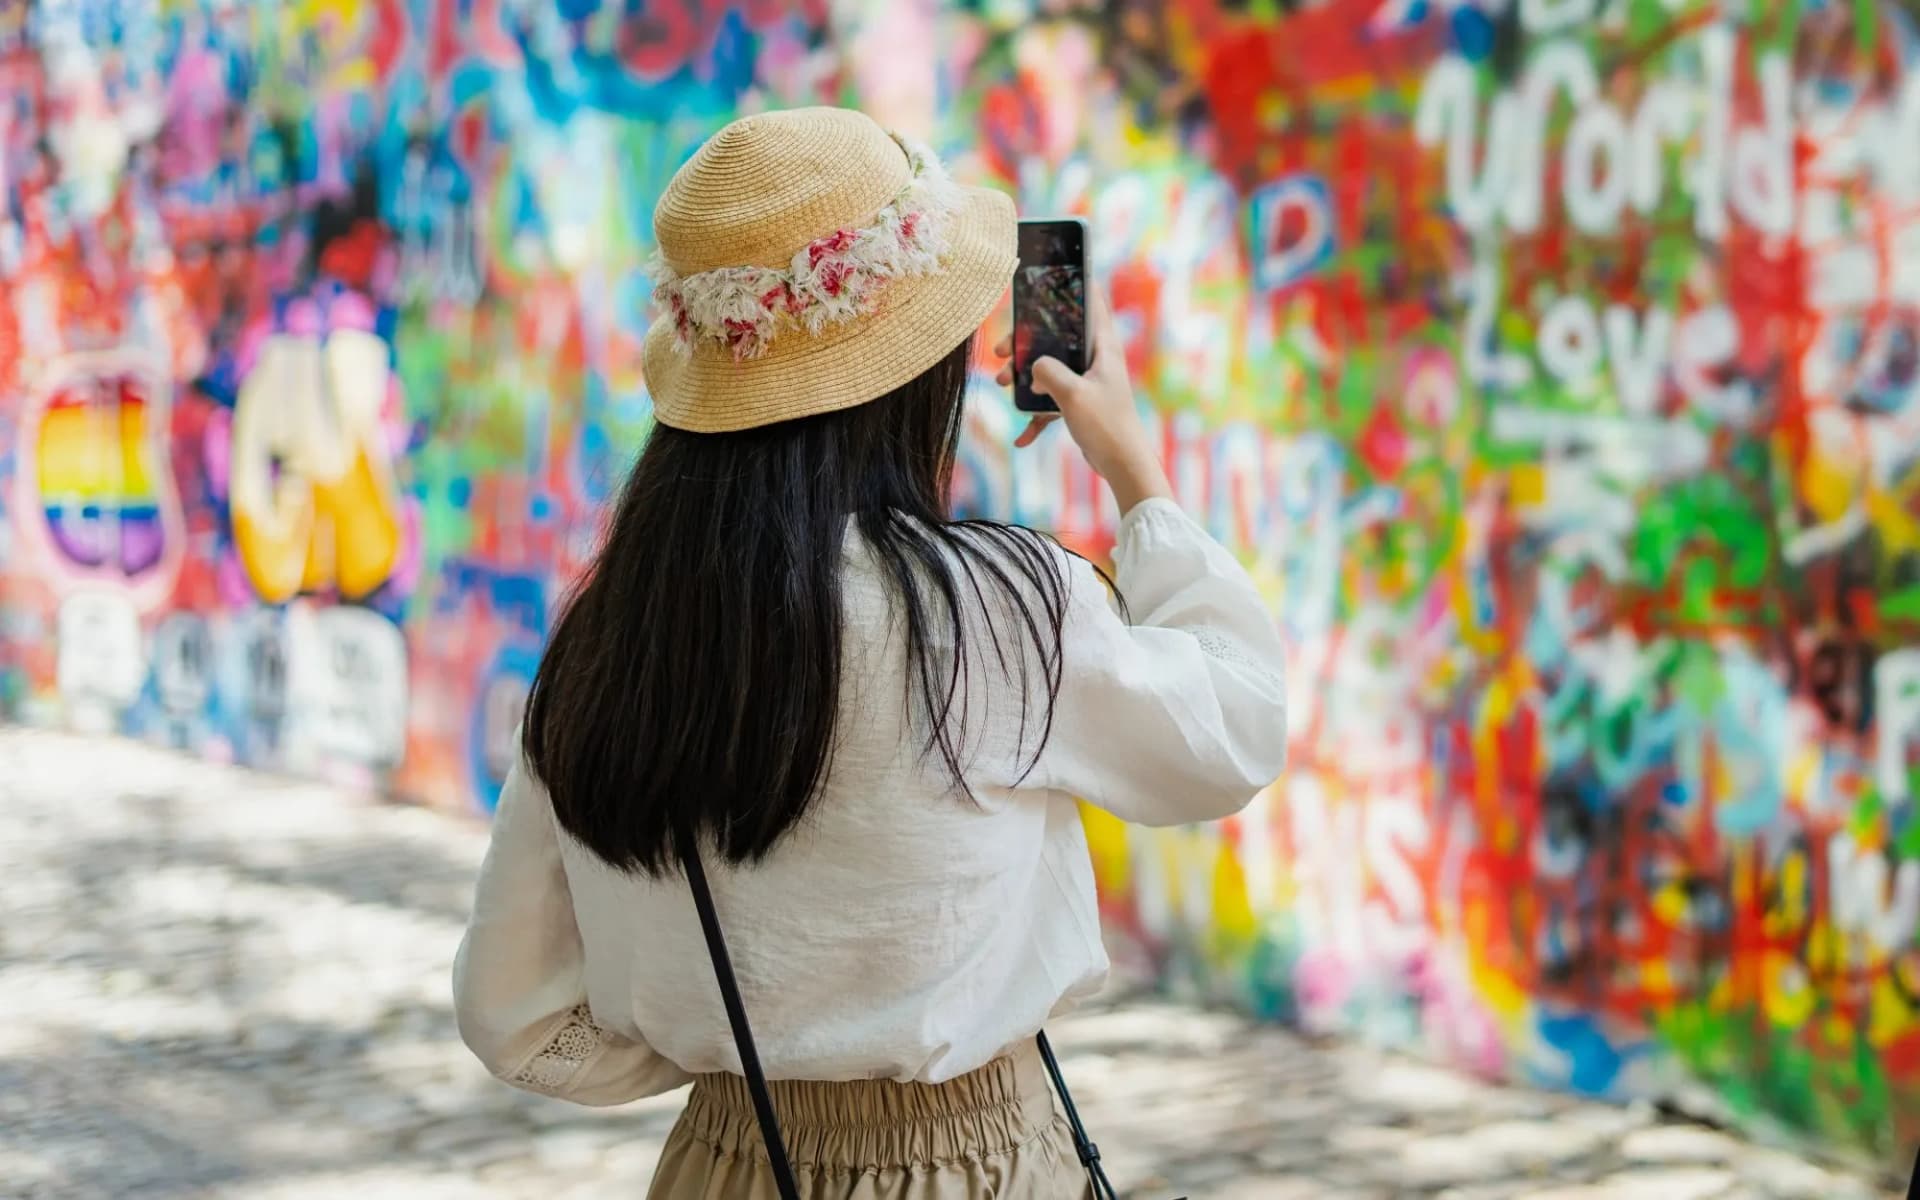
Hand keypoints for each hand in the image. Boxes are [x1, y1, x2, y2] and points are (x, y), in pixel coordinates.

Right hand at [992, 285, 1172, 513]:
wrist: (1122, 464)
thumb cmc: (1106, 424)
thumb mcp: (1072, 394)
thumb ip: (1047, 371)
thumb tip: (1033, 367)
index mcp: (1102, 346)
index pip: (1091, 302)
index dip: (1074, 284)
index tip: (1054, 273)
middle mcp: (1095, 359)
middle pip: (1056, 338)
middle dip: (1026, 342)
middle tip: (1002, 351)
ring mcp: (1086, 381)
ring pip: (1049, 368)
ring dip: (1025, 377)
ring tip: (1004, 385)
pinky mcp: (1080, 403)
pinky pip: (1051, 403)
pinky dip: (1036, 417)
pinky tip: (1022, 438)